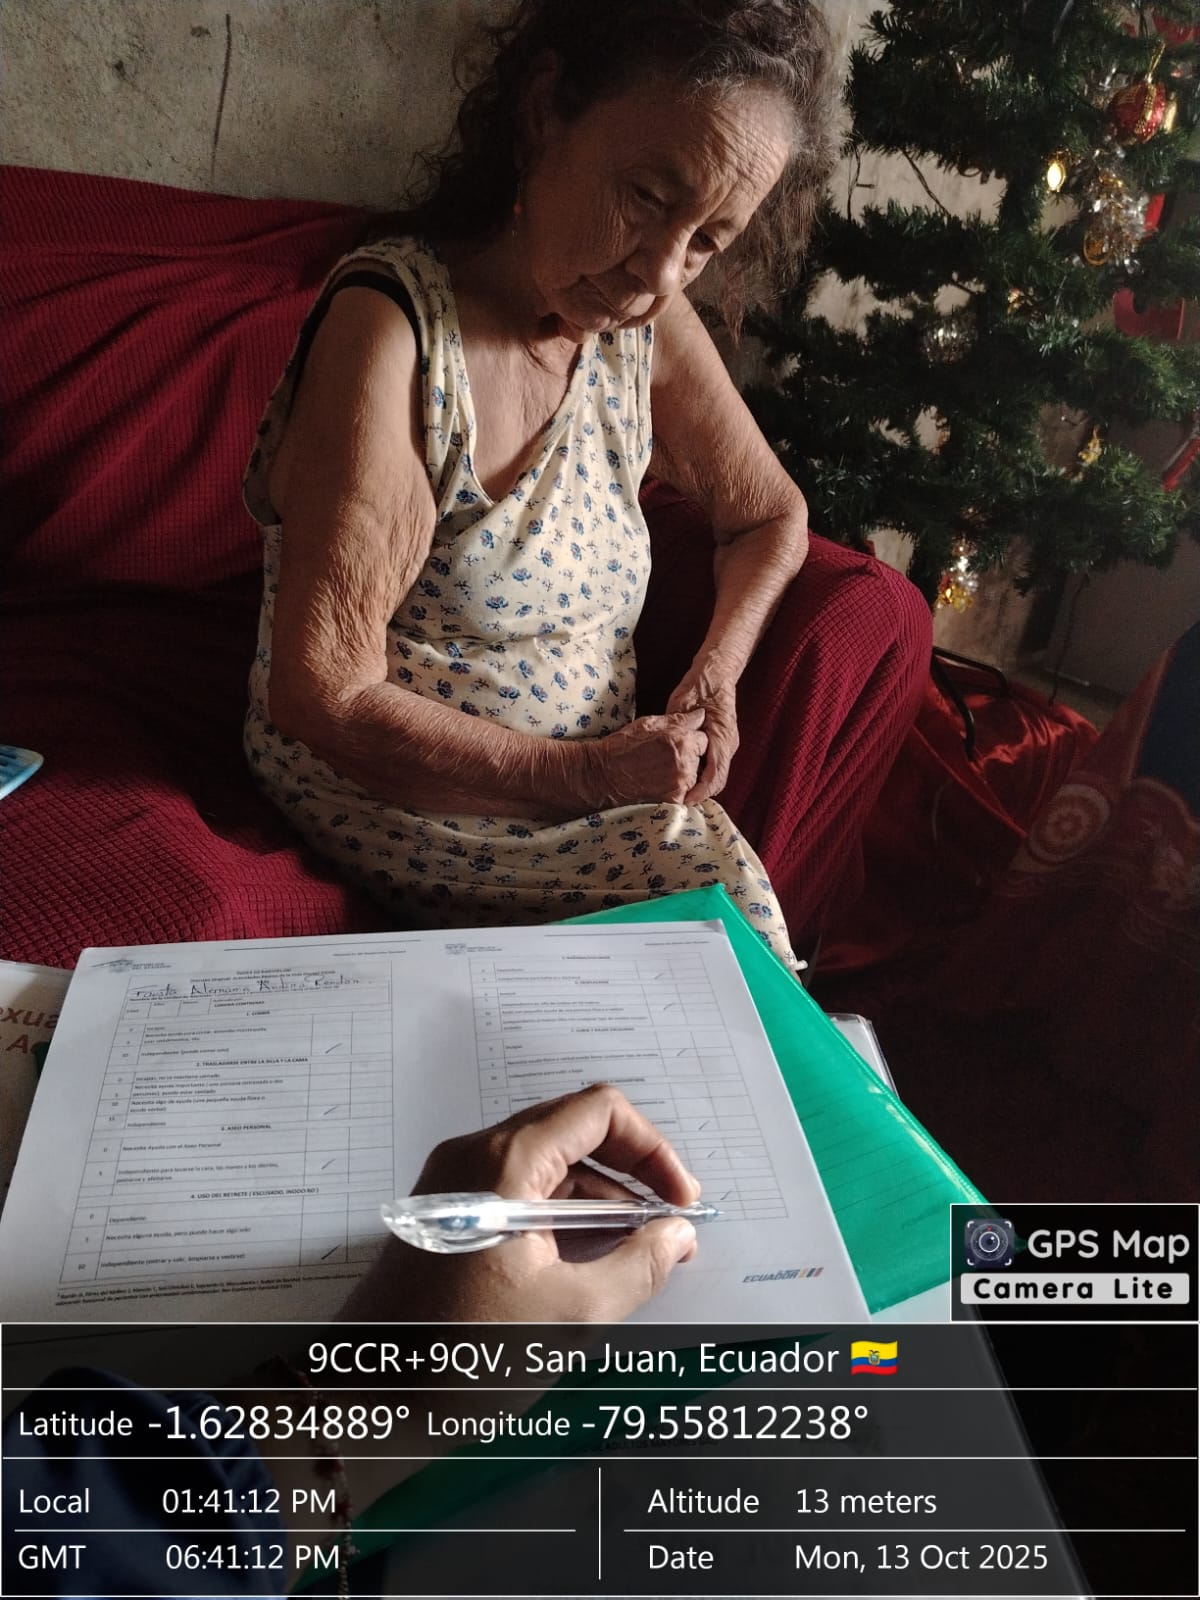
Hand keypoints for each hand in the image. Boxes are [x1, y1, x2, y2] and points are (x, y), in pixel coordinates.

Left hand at [340, 1086, 700, 1322]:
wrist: (361, 1399)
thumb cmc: (457, 1357)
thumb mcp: (570, 1314)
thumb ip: (638, 1266)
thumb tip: (675, 1237)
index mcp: (505, 1161)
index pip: (599, 1111)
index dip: (653, 1150)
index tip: (679, 1201)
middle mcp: (476, 1156)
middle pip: (575, 1134)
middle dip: (632, 1177)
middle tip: (669, 1228)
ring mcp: (456, 1185)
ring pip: (549, 1170)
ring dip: (600, 1203)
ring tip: (637, 1257)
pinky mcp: (449, 1218)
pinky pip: (520, 1197)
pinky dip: (563, 1221)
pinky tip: (588, 1267)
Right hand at [583, 709, 707, 806]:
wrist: (601, 776)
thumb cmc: (622, 747)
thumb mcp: (650, 724)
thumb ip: (680, 719)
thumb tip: (702, 715)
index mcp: (681, 741)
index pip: (704, 740)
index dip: (691, 740)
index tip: (678, 743)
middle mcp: (684, 764)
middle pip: (701, 760)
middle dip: (689, 758)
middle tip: (665, 758)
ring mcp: (679, 785)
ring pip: (694, 778)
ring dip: (683, 775)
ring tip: (659, 771)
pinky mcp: (672, 801)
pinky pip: (684, 794)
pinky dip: (675, 790)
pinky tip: (658, 784)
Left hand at [665, 666, 739, 803]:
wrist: (717, 672)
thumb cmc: (701, 684)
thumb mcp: (684, 702)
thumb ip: (678, 724)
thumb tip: (668, 744)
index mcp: (721, 737)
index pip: (715, 774)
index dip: (701, 792)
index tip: (686, 801)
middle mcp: (728, 745)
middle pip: (718, 781)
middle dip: (700, 795)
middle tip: (677, 804)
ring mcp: (727, 745)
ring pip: (716, 776)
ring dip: (700, 788)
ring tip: (678, 795)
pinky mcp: (721, 744)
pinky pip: (713, 767)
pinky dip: (701, 777)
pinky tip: (684, 778)